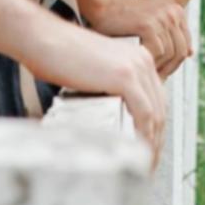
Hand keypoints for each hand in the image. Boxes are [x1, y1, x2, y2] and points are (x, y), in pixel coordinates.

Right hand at [21, 16, 166, 166]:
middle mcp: (143, 60)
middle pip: (160, 109)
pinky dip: (144, 136)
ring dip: (152, 144)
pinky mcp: (126, 77)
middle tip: (146, 164)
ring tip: (141, 165)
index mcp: (138, 58)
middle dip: (156, 141)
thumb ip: (108, 89)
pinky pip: (145, 113)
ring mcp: (137, 67)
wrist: (44, 39)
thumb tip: (112, 117)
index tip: (146, 150)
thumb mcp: (95, 72)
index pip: (156, 100)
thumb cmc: (59, 57)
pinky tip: (137, 152)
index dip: (155, 129)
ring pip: (155, 114)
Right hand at [86, 0, 192, 77]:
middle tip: (155, 82)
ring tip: (147, 77)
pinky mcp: (149, 25)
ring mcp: (162, 18)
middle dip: (169, 69)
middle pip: (180, 51)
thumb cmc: (125, 17)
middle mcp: (172, 14)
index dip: (175, 64)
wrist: (103, 2)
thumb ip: (170, 34)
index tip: (162, 74)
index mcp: (176, 12)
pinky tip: (140, 68)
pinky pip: (157, 52)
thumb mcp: (154, 21)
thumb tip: (191, 53)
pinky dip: (150, 63)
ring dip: (159, 68)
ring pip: (170, 54)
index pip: (185, 46)